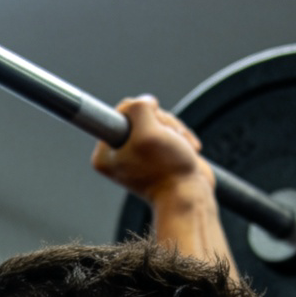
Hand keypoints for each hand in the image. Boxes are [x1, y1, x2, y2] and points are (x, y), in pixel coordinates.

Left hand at [91, 95, 215, 200]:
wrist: (190, 194)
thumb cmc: (168, 170)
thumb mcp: (146, 132)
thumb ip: (139, 108)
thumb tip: (146, 102)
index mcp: (105, 153)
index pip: (120, 112)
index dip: (141, 114)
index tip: (150, 130)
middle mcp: (119, 152)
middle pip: (141, 114)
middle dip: (161, 123)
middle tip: (167, 141)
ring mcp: (138, 152)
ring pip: (157, 120)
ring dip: (174, 130)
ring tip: (180, 148)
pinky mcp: (157, 152)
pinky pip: (168, 130)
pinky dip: (181, 137)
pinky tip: (186, 150)